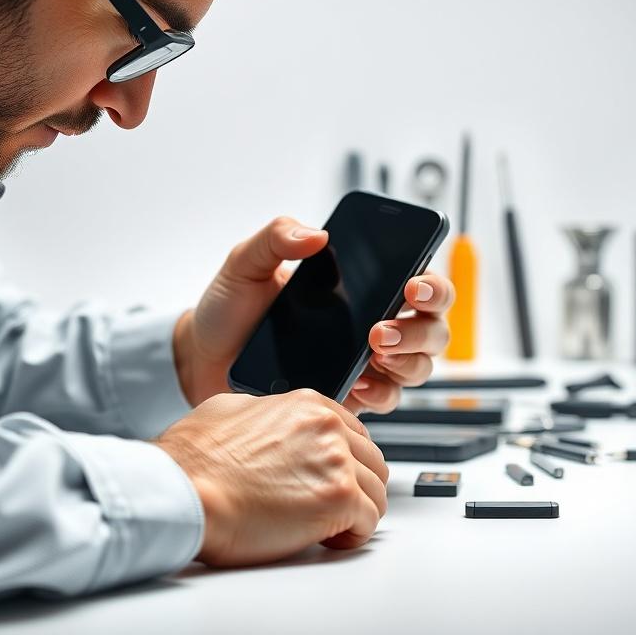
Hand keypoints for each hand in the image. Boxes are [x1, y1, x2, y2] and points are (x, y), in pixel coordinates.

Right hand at [155, 390, 387, 565]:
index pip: (353, 431)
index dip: (344, 461)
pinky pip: (368, 523)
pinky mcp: (338, 498)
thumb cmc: (192, 461)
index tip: (333, 478)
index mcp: (304, 404)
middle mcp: (326, 425)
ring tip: (325, 527)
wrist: (183, 491)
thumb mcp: (227, 411)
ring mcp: (336, 460)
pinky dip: (350, 537)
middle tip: (330, 507)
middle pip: (371, 461)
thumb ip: (262, 415)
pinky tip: (324, 539)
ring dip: (354, 513)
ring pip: (376, 492)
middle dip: (355, 487)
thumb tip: (265, 423)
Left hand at [172, 216, 454, 411]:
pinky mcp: (348, 397)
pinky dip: (380, 394)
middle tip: (382, 328)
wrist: (203, 360)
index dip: (432, 283)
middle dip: (421, 328)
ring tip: (374, 352)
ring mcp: (362, 363)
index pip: (417, 280)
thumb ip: (276, 237)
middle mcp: (369, 322)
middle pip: (431, 327)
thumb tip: (316, 234)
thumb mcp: (246, 262)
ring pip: (418, 366)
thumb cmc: (229, 309)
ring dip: (408, 360)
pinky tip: (358, 384)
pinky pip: (385, 400)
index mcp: (357, 286)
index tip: (413, 285)